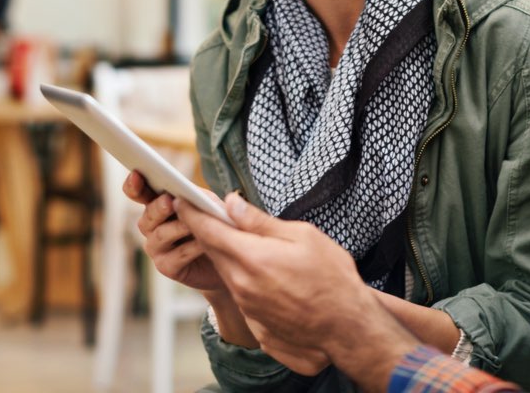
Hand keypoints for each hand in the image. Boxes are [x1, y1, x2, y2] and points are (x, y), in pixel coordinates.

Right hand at [122, 171, 224, 292]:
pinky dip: (190, 248)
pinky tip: (203, 243)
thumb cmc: (216, 224)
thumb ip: (198, 195)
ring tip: (192, 224)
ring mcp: (157, 247)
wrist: (228, 256)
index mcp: (158, 204)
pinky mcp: (167, 267)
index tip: (136, 174)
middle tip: (169, 201)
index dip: (134, 185)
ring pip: (160, 235)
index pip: (139, 193)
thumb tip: (188, 192)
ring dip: (177, 228)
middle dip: (158, 207)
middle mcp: (152, 226)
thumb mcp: (210, 204)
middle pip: (147, 215)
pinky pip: (175, 256)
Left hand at [177, 193, 418, 386]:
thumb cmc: (332, 279)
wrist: (347, 327)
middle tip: (215, 215)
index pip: (208, 231)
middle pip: (213, 251)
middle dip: (210, 232)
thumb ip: (261, 222)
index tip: (183, 201)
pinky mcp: (255, 323)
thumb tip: (231, 204)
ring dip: (229, 255)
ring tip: (248, 243)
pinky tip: (267, 274)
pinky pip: (241, 292)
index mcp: (252, 258)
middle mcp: (242, 285)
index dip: (193, 213)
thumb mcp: (303, 236)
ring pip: (227, 272)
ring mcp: (247, 306)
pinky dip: (245, 278)